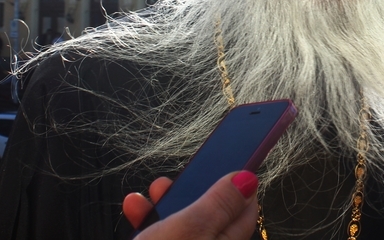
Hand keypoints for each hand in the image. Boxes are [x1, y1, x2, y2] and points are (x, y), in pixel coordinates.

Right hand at [123, 171, 258, 239]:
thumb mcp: (187, 230)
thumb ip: (217, 204)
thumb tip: (247, 179)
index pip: (246, 207)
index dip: (237, 177)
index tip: (228, 153)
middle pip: (213, 215)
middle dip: (193, 190)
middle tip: (177, 177)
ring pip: (186, 225)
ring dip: (167, 204)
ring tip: (148, 194)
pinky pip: (168, 237)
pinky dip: (153, 223)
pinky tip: (137, 212)